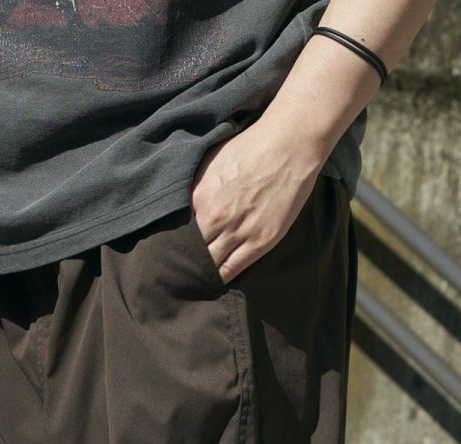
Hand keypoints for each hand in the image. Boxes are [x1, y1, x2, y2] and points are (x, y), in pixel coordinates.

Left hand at [188, 117, 322, 282]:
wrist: (288, 145)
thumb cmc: (251, 147)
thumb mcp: (211, 161)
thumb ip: (195, 188)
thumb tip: (183, 208)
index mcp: (199, 197)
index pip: (176, 232)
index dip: (174, 243)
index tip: (171, 251)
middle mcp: (215, 218)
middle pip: (190, 253)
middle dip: (185, 261)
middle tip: (178, 272)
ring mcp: (237, 232)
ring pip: (209, 265)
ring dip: (201, 273)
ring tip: (194, 280)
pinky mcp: (259, 242)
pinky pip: (231, 270)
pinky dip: (220, 278)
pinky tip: (214, 282)